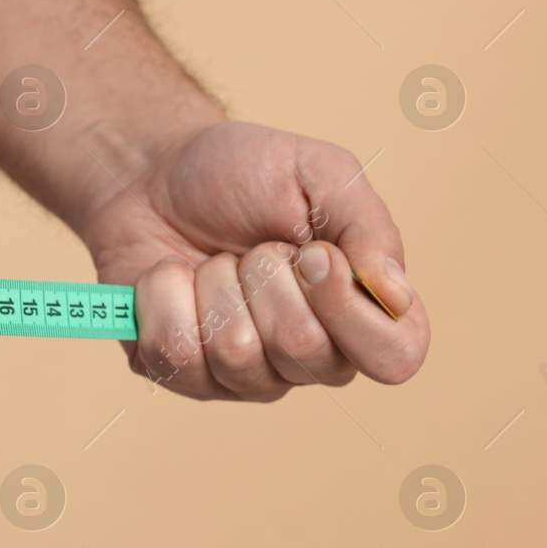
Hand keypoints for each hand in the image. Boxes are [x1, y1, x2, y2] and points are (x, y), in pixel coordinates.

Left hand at [82, 120, 430, 399]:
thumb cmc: (242, 174)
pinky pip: (174, 353)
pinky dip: (165, 294)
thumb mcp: (316, 172)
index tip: (312, 254)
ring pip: (234, 353)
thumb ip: (366, 225)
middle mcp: (311, 357)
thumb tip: (395, 295)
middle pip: (302, 349)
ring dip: (215, 283)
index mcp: (361, 312)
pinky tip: (173, 276)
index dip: (351, 310)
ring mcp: (245, 375)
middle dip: (266, 275)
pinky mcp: (183, 376)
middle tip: (253, 246)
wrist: (151, 174)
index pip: (394, 358)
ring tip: (214, 260)